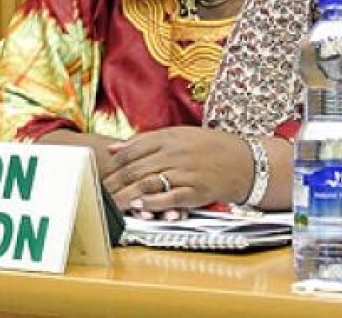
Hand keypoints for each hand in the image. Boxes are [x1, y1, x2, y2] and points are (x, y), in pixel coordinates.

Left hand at [103, 127, 251, 211]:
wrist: (244, 161)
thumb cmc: (207, 147)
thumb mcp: (177, 135)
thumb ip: (144, 141)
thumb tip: (113, 148)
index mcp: (168, 137)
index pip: (131, 150)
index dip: (112, 164)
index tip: (98, 175)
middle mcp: (175, 153)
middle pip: (136, 169)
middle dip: (114, 182)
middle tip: (98, 193)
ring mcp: (185, 172)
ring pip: (149, 183)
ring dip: (127, 194)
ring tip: (111, 203)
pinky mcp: (196, 191)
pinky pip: (170, 197)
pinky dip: (152, 203)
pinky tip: (139, 207)